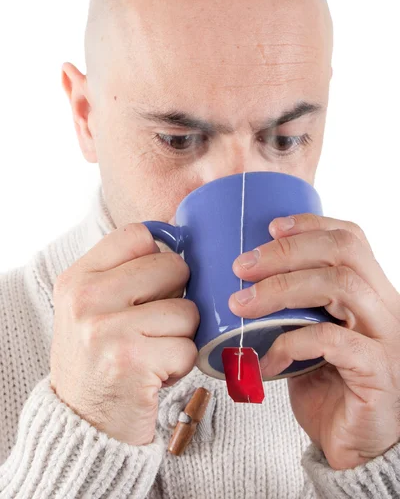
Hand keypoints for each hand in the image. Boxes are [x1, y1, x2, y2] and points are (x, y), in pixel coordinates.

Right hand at [51, 223, 198, 445]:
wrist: (83, 424)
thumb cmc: (98, 359)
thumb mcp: (92, 308)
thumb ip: (125, 273)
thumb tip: (180, 243)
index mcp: (77, 279)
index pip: (137, 235)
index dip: (159, 254)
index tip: (157, 282)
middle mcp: (87, 299)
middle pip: (172, 266)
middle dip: (177, 298)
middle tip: (154, 325)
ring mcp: (107, 329)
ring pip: (187, 309)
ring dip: (181, 335)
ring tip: (154, 351)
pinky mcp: (132, 360)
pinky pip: (189, 347)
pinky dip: (182, 364)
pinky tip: (156, 373)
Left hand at [229, 213, 399, 469]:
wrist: (354, 446)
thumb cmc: (325, 384)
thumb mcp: (307, 333)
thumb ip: (290, 305)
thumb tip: (238, 279)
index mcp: (369, 291)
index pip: (350, 238)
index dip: (311, 224)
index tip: (270, 226)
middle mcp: (385, 307)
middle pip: (343, 252)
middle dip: (286, 251)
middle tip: (241, 266)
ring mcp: (386, 337)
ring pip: (341, 286)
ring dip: (282, 289)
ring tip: (241, 305)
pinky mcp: (377, 371)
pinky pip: (334, 340)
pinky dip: (292, 342)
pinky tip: (268, 359)